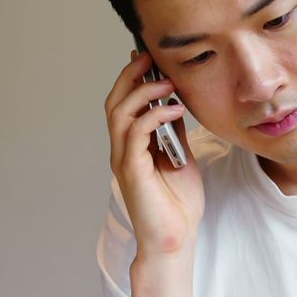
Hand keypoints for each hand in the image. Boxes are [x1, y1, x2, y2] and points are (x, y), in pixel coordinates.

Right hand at [104, 49, 203, 257]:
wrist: (175, 239)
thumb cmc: (178, 204)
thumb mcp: (181, 158)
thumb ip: (173, 134)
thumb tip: (175, 106)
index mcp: (132, 146)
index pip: (124, 104)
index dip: (132, 78)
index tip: (149, 58)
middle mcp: (122, 149)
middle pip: (115, 101)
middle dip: (131, 75)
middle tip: (150, 57)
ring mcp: (124, 159)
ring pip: (119, 113)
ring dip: (143, 92)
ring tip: (168, 82)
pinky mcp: (131, 170)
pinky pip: (135, 133)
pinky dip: (154, 116)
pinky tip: (175, 110)